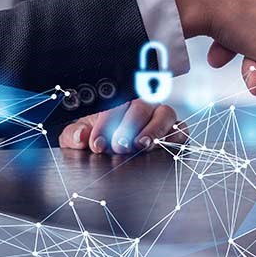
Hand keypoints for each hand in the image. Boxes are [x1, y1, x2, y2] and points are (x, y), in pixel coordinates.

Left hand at [60, 100, 187, 153]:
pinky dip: (175, 136)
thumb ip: (74, 135)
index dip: (106, 123)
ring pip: (165, 113)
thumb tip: (80, 136)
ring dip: (154, 129)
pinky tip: (161, 147)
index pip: (114, 105)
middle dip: (129, 126)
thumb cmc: (100, 140)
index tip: (97, 143)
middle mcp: (142, 106)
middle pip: (142, 106)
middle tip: (119, 145)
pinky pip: (181, 129)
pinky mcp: (175, 133)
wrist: (114, 154)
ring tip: (141, 145)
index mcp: (117, 102)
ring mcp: (161, 118)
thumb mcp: (81, 138)